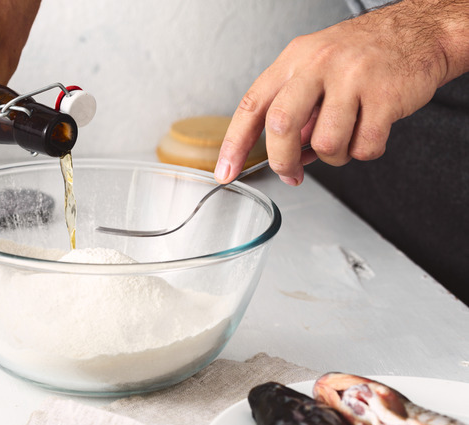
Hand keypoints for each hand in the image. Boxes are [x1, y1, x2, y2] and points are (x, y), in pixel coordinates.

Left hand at [215, 0, 467, 185]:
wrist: (418, 32)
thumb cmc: (361, 54)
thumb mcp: (315, 66)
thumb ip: (293, 106)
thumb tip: (280, 155)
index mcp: (294, 59)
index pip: (252, 105)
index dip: (234, 144)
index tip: (225, 171)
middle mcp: (318, 65)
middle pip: (281, 126)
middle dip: (282, 160)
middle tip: (290, 173)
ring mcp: (352, 79)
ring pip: (326, 144)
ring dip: (333, 156)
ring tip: (344, 139)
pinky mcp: (385, 96)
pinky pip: (365, 146)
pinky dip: (365, 151)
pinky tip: (369, 132)